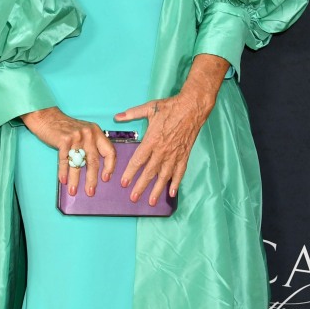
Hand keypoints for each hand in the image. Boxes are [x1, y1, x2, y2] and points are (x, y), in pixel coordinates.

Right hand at [20, 107, 115, 196]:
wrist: (47, 117)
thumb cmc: (66, 127)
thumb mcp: (85, 132)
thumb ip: (92, 145)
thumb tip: (97, 169)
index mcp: (97, 132)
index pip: (110, 151)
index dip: (110, 166)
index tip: (106, 178)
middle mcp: (89, 134)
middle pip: (94, 161)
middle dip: (92, 179)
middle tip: (90, 192)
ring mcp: (76, 137)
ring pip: (78, 163)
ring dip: (75, 179)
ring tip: (74, 191)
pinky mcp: (64, 140)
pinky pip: (64, 160)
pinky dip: (63, 172)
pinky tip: (63, 180)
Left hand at [114, 54, 228, 205]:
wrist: (192, 108)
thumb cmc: (170, 107)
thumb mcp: (149, 108)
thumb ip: (132, 114)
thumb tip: (116, 116)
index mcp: (152, 140)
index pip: (138, 160)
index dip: (130, 173)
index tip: (124, 183)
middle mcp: (162, 151)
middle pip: (149, 172)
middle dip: (141, 186)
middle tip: (133, 198)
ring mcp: (174, 154)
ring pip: (164, 176)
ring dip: (157, 189)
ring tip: (150, 201)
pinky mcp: (184, 155)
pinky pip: (179, 172)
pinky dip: (176, 183)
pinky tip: (171, 193)